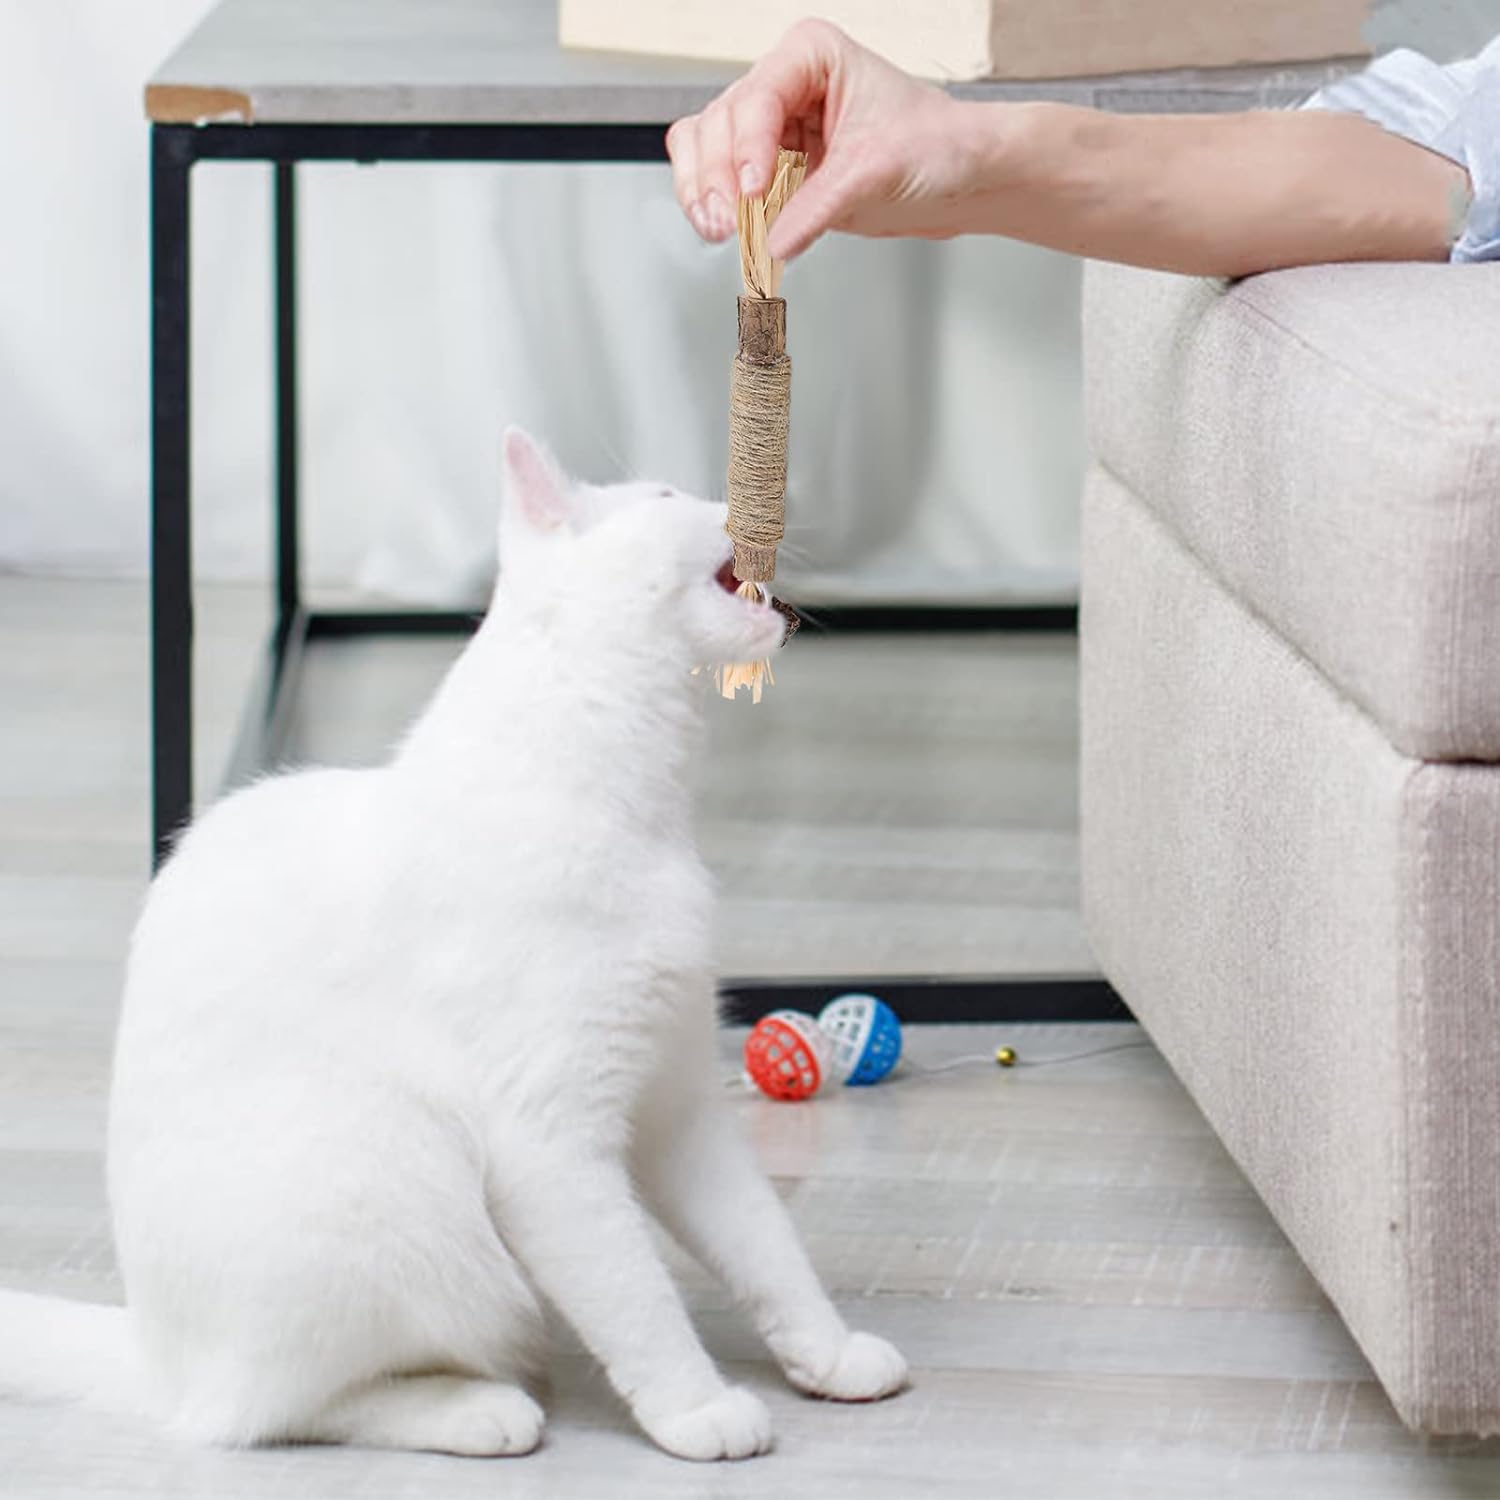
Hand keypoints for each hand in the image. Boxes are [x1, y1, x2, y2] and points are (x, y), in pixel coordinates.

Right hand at [666, 20, 979, 259]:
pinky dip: (715, 207)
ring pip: (706, 149)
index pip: (757, 98)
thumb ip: (819, 207)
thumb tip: (773, 242)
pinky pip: (721, 183)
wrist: (957, 178)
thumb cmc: (933, 146)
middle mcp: (784, 85)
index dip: (746, 148)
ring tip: (720, 230)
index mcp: (809, 57)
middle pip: (719, 124)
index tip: (751, 192)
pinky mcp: (772, 170)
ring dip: (703, 192)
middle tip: (729, 223)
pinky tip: (729, 231)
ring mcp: (772, 128)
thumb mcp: (875, 172)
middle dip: (717, 177)